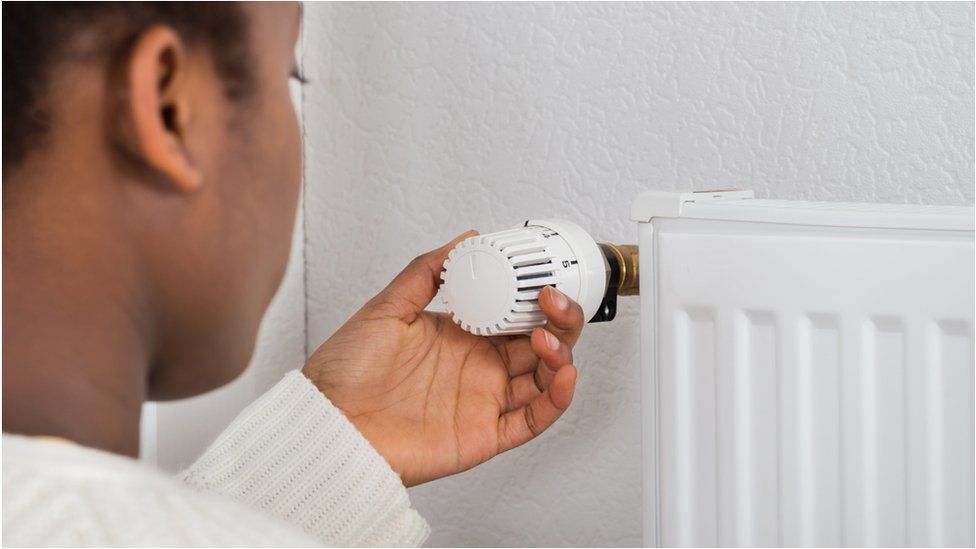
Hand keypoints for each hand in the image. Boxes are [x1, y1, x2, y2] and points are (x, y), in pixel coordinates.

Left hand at [303, 231, 582, 486]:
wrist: (327, 422)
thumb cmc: (346, 372)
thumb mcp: (386, 307)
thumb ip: (427, 271)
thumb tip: (465, 240)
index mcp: (461, 336)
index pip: (514, 313)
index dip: (536, 297)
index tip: (544, 278)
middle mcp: (478, 367)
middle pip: (540, 343)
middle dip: (559, 320)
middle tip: (553, 301)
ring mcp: (484, 400)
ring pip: (544, 378)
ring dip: (560, 354)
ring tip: (551, 337)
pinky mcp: (485, 434)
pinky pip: (533, 419)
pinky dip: (557, 399)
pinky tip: (564, 375)